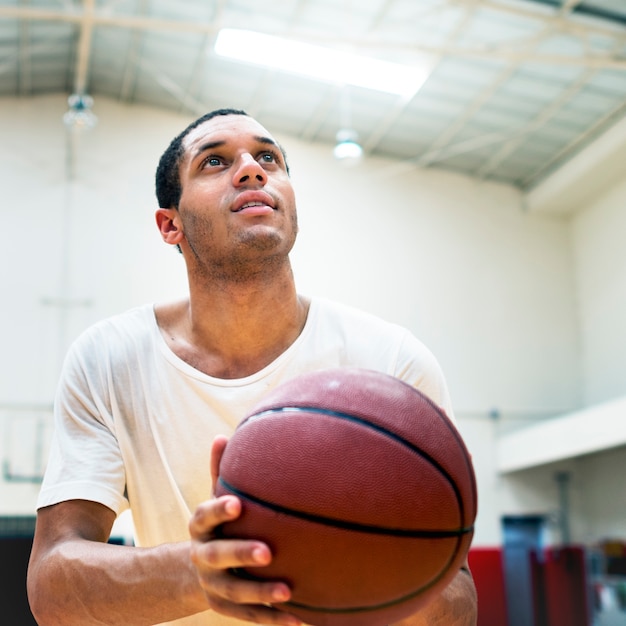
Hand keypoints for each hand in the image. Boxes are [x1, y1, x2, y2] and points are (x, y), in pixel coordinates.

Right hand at [188, 437, 301, 624]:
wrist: (193, 570)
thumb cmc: (218, 525)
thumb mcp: (214, 498)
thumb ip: (219, 472)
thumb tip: (221, 436)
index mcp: (200, 527)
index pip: (204, 516)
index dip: (219, 510)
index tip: (238, 504)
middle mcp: (202, 556)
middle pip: (216, 556)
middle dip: (240, 553)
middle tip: (267, 552)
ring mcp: (212, 584)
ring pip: (233, 590)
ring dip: (259, 592)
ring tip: (287, 590)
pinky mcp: (224, 606)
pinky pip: (247, 615)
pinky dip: (270, 619)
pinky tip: (297, 620)